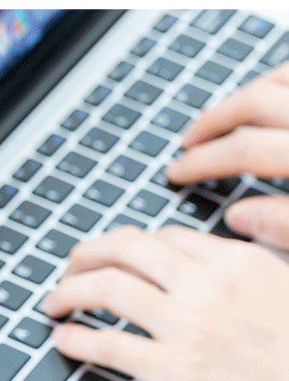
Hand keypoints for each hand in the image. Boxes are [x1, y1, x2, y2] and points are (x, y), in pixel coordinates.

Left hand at [41, 224, 288, 380]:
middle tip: (71, 266)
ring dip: (70, 290)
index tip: (115, 256)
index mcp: (238, 260)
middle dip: (88, 254)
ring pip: (109, 289)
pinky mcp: (174, 371)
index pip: (165, 238)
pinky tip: (63, 339)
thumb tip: (237, 220)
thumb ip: (265, 245)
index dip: (130, 245)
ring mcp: (188, 327)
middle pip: (128, 251)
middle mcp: (207, 285)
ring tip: (55, 301)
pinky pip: (108, 344)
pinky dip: (76, 338)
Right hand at [167, 63, 288, 246]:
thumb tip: (238, 218)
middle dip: (212, 123)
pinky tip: (260, 99)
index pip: (243, 150)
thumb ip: (285, 225)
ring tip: (217, 117)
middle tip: (187, 143)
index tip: (176, 174)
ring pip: (274, 81)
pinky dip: (271, 83)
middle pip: (253, 104)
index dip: (203, 163)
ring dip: (240, 97)